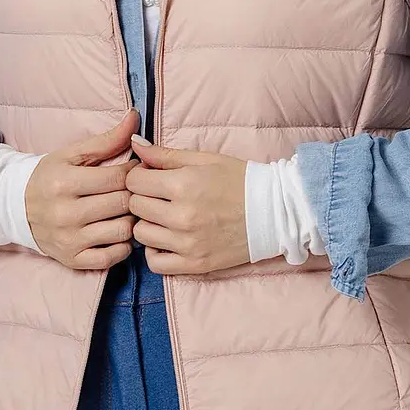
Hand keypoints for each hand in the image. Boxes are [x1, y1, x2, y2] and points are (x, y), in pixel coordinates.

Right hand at [24, 109, 141, 269]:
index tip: (136, 169)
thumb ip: (107, 139)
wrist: (17, 208)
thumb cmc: (50, 177)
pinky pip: (113, 257)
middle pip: (123, 204)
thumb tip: (135, 117)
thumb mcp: (72, 154)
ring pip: (123, 231)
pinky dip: (124, 245)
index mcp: (64, 183)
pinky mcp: (73, 260)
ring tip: (127, 209)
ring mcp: (70, 240)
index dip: (135, 172)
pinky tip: (118, 230)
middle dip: (135, 194)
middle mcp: (65, 214)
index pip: (118, 178)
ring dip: (132, 219)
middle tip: (136, 189)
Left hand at [126, 136, 248, 273]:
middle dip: (142, 198)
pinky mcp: (195, 265)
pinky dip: (155, 251)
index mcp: (184, 184)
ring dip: (148, 223)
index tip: (150, 177)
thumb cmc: (240, 180)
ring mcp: (188, 243)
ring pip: (141, 234)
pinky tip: (166, 239)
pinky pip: (155, 263)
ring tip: (164, 216)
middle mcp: (183, 216)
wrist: (275, 212)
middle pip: (135, 207)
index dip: (139, 176)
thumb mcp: (205, 159)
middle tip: (157, 195)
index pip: (134, 182)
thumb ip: (166, 154)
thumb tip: (134, 144)